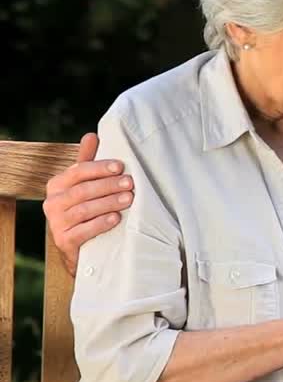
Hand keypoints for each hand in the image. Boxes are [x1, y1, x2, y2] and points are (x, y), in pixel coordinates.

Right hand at [42, 133, 133, 275]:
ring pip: (83, 209)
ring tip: (128, 199)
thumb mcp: (85, 184)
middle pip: (82, 190)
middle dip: (108, 185)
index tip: (120, 166)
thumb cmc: (86, 208)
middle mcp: (52, 203)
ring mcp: (56, 223)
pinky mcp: (63, 241)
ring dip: (108, 203)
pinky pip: (82, 231)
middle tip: (130, 183)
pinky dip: (100, 224)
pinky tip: (116, 219)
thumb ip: (87, 162)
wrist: (80, 246)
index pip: (77, 171)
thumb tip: (90, 135)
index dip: (99, 168)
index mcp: (56, 185)